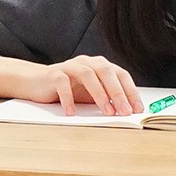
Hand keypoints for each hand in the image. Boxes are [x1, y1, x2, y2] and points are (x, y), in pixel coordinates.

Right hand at [25, 55, 143, 116]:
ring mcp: (71, 66)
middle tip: (125, 111)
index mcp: (100, 65)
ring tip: (107, 113)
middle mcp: (88, 62)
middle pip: (106, 72)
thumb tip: (127, 111)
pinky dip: (68, 98)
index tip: (138, 108)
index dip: (131, 91)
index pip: (121, 74)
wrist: (38, 82)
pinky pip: (63, 83)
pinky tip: (72, 112)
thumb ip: (107, 98)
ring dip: (100, 94)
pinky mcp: (54, 74)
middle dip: (118, 92)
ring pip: (88, 75)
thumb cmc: (69, 89)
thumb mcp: (92, 94)